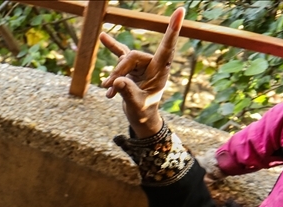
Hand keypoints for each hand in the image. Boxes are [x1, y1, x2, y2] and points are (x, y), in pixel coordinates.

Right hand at [99, 7, 183, 137]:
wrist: (140, 118)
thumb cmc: (143, 112)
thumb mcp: (136, 105)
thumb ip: (127, 92)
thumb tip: (116, 81)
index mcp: (160, 70)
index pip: (167, 47)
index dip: (173, 30)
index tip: (180, 11)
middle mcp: (152, 64)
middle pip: (132, 57)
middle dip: (119, 71)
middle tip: (109, 86)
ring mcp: (140, 65)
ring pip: (123, 60)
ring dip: (113, 75)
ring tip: (106, 90)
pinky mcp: (130, 68)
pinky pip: (120, 54)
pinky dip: (112, 47)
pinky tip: (102, 36)